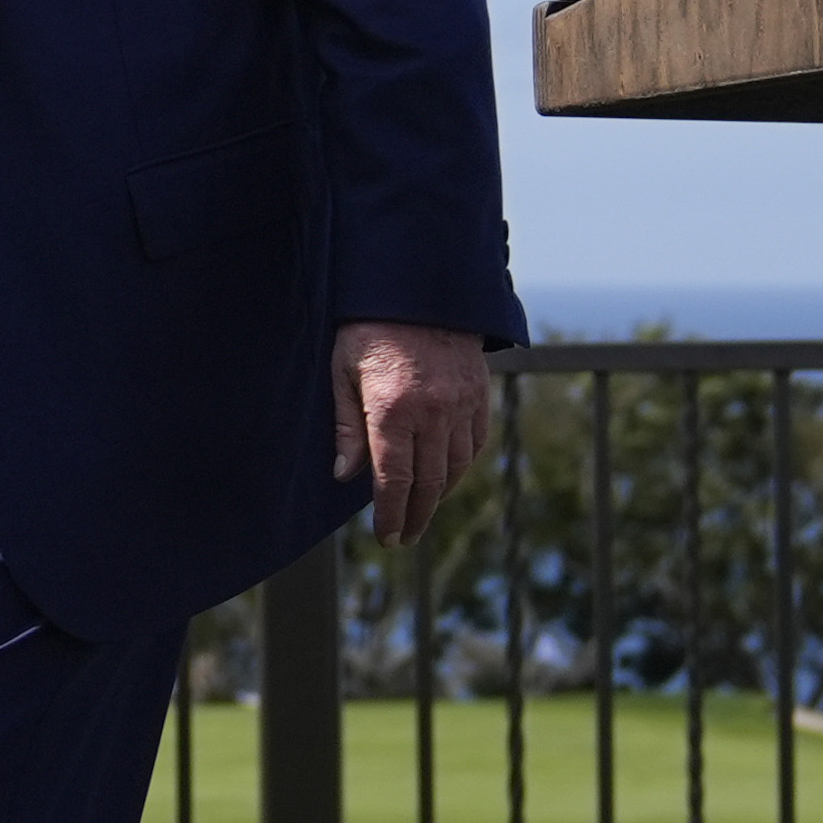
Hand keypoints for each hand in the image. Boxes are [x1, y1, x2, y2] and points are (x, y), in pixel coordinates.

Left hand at [332, 320, 490, 547]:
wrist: (418, 284)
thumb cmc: (369, 327)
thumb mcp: (342, 370)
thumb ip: (347, 426)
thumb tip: (345, 475)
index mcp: (392, 409)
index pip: (394, 480)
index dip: (391, 515)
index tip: (386, 538)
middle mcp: (432, 411)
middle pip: (429, 482)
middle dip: (415, 516)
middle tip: (404, 538)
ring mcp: (461, 402)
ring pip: (457, 467)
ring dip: (439, 496)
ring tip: (422, 511)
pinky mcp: (479, 392)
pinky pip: (476, 442)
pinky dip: (462, 466)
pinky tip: (447, 476)